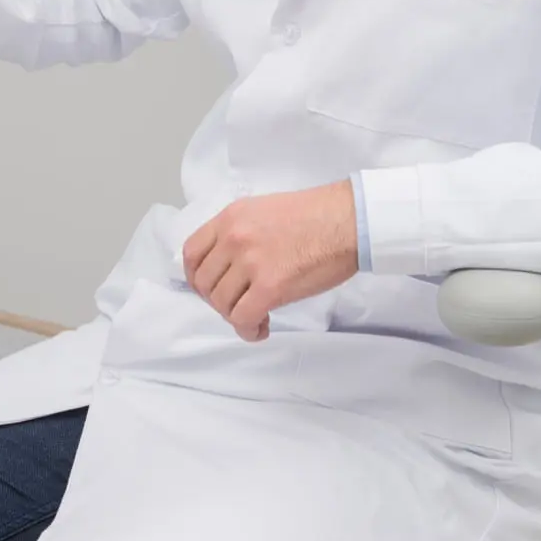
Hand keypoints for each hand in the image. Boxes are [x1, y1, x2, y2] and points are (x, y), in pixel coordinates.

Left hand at [181, 180, 358, 341]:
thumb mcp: (264, 210)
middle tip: (239, 305)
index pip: (191, 253)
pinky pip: (243, 318)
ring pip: (222, 303)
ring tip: (256, 317)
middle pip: (204, 282)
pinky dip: (248, 330)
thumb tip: (229, 264)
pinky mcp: (271, 286)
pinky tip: (261, 329)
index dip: (197, 278)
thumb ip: (241, 232)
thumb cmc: (316, 216)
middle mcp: (234, 237)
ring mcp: (251, 261)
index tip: (210, 289)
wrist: (349, 221)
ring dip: (235, 317)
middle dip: (218, 301)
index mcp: (230, 217)